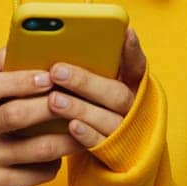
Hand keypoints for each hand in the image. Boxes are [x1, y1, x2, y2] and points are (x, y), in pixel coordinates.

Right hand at [0, 48, 81, 185]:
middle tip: (74, 100)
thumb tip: (22, 42)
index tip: (49, 76)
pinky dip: (58, 161)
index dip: (19, 81)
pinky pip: (38, 173)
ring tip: (85, 126)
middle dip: (49, 107)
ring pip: (35, 149)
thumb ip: (0, 66)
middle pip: (14, 116)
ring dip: (66, 137)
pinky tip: (66, 151)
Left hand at [47, 27, 148, 148]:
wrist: (106, 152)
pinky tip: (70, 126)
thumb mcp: (92, 84)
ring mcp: (126, 131)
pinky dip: (87, 134)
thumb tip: (48, 46)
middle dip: (85, 81)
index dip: (133, 50)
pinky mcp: (115, 153)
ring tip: (54, 99)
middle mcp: (133, 107)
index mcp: (131, 85)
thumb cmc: (91, 106)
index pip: (137, 65)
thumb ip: (85, 68)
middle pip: (117, 93)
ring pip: (109, 119)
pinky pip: (102, 144)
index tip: (125, 32)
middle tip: (56, 70)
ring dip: (80, 108)